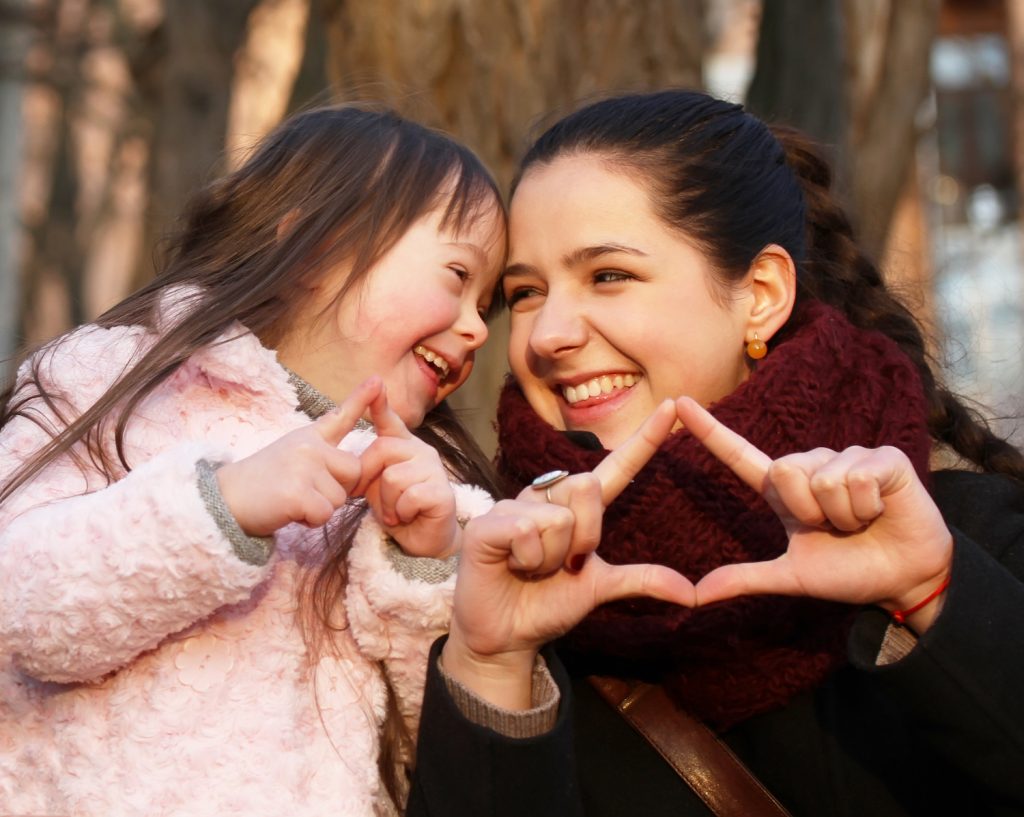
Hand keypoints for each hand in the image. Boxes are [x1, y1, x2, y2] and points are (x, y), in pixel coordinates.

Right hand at [216, 377, 381, 535]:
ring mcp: (303, 468)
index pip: (340, 416)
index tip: (377, 380)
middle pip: (354, 472)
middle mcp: (309, 447)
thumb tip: (352, 459)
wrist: (225, 500)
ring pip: (340, 499)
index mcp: (309, 437)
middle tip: (306, 490)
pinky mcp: (298, 493)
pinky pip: (325, 515)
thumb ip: (321, 451)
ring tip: (293, 499)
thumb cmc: (262, 482)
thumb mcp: (291, 453)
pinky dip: (311, 521)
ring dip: (321, 507)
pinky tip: (290, 512)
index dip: (361, 398)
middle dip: (337, 489)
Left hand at [355, 387, 458, 557]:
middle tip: (383, 502)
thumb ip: (369, 464)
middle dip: (372, 480)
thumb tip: (355, 455)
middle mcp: (423, 451)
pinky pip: (410, 496)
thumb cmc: (399, 510)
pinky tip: (408, 516)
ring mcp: (435, 471)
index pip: (391, 421)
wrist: (423, 542)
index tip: (374, 382)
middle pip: (382, 450)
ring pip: (393, 477)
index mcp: (405, 446)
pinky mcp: (443, 493)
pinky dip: (402, 512)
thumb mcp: (377, 484)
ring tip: (396, 512)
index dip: (380, 404)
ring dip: (387, 503)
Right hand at [442, 400, 696, 707]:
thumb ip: (642, 582)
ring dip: (552, 558)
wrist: (505, 637)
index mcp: (577, 510)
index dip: (644, 440)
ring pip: (558, 518)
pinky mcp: (487, 523)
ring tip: (530, 569)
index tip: (672, 407)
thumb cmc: (546, 606)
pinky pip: (526, 531)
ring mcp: (513, 507)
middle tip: (562, 566)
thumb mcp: (599, 590)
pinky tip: (510, 566)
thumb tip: (691, 595)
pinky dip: (527, 559)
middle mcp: (546, 499)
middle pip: (586, 487)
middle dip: (584, 537)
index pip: (616, 469)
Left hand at [677, 396, 952, 632]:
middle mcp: (811, 466)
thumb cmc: (848, 572)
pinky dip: (867, 506)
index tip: (679, 404)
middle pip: (784, 470)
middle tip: (834, 528)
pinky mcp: (881, 457)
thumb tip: (695, 596)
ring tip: (861, 521)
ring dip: (843, 515)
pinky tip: (881, 511)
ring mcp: (847, 457)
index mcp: (784, 491)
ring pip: (822, 480)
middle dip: (809, 511)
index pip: (739, 455)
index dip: (709, 432)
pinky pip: (857, 479)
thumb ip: (745, 580)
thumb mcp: (792, 577)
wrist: (903, 579)